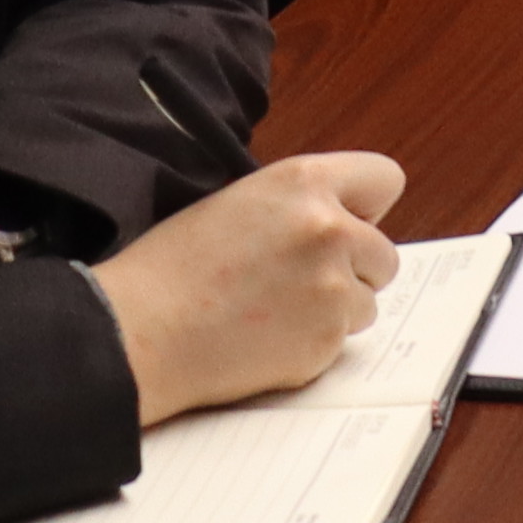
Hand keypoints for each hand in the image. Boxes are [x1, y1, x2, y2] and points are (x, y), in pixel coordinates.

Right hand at [88, 152, 408, 425]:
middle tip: (297, 282)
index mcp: (304, 182)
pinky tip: (264, 339)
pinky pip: (341, 340)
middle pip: (384, 253)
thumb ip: (300, 206)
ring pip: (367, 300)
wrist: (136, 332)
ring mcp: (333, 286)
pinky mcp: (325, 337)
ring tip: (272, 312)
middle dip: (353, 269)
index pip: (385, 180)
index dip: (366, 207)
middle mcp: (330, 228)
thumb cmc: (172, 269)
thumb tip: (349, 221)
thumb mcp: (239, 204)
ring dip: (334, 309)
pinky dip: (313, 343)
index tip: (349, 224)